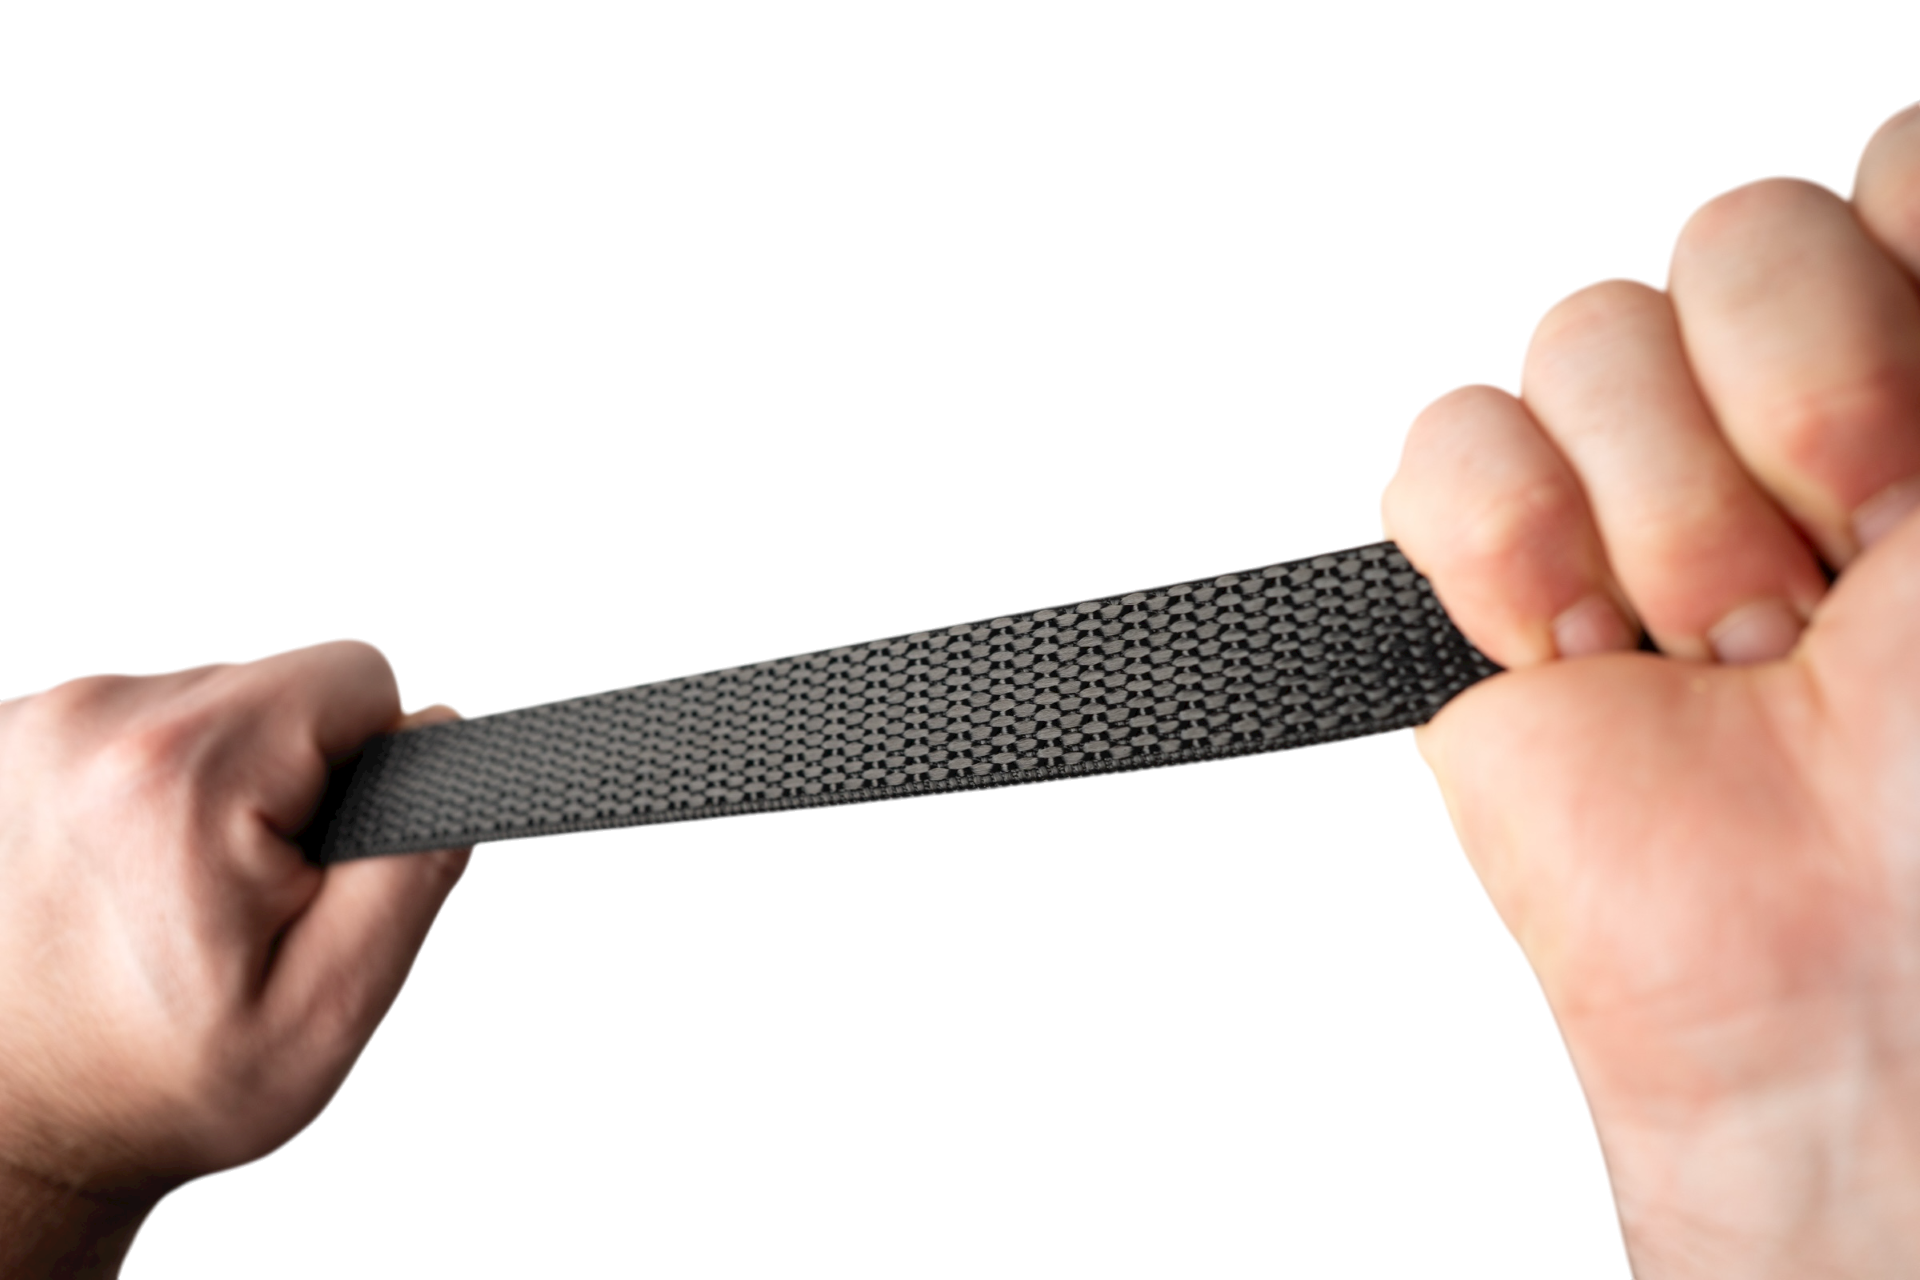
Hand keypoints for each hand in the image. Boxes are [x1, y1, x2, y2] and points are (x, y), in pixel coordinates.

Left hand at [0, 640, 470, 1277]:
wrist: (10, 1126)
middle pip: (273, 686)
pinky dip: (138, 789)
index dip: (367, 767)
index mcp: (181, 773)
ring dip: (209, 784)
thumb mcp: (331, 1007)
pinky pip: (128, 725)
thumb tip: (440, 740)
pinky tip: (112, 878)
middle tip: (235, 892)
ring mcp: (26, 728)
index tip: (306, 856)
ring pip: (201, 704)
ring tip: (168, 891)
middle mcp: (88, 723)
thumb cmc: (157, 1082)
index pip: (356, 676)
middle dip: (281, 779)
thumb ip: (408, 865)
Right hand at [1379, 104, 1919, 1275]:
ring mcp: (1631, 487)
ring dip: (1670, 525)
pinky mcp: (1494, 567)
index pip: (1894, 168)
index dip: (1909, 274)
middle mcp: (1790, 415)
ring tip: (1726, 656)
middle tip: (1851, 580)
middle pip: (1736, 231)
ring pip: (1586, 331)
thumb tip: (1906, 164)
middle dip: (1804, 412)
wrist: (1840, 979)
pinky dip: (1508, 554)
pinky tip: (1580, 654)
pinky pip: (1447, 442)